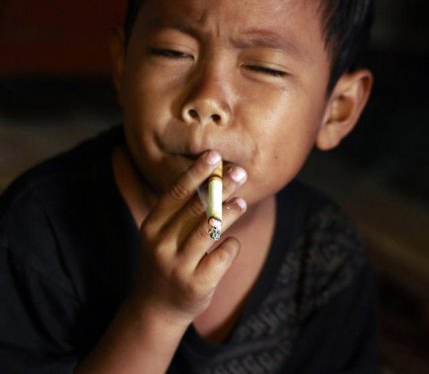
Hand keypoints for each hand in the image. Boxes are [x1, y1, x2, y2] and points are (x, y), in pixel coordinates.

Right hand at [131, 151, 247, 326]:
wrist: (156, 308)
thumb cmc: (166, 261)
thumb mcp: (161, 236)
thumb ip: (180, 212)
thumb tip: (213, 175)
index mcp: (151, 227)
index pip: (176, 193)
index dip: (196, 173)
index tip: (214, 155)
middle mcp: (161, 245)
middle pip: (196, 207)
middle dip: (221, 187)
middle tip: (240, 172)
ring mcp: (179, 266)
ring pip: (212, 229)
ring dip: (230, 212)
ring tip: (243, 202)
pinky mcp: (197, 283)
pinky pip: (223, 254)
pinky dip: (231, 245)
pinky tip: (231, 243)